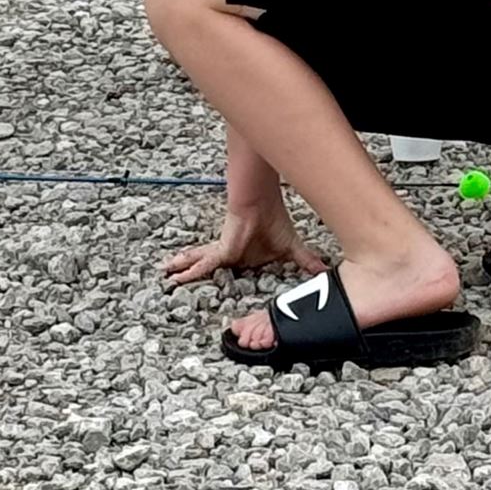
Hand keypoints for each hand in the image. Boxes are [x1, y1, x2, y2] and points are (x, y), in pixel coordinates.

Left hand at [162, 207, 324, 286]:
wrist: (262, 204)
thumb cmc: (274, 220)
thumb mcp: (291, 248)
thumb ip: (306, 261)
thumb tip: (326, 270)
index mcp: (243, 256)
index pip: (228, 268)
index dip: (219, 275)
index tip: (211, 285)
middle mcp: (229, 255)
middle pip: (206, 266)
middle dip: (190, 271)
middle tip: (173, 279)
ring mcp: (222, 253)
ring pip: (198, 264)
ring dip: (182, 269)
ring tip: (165, 275)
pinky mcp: (220, 252)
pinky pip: (202, 265)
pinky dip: (189, 272)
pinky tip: (175, 278)